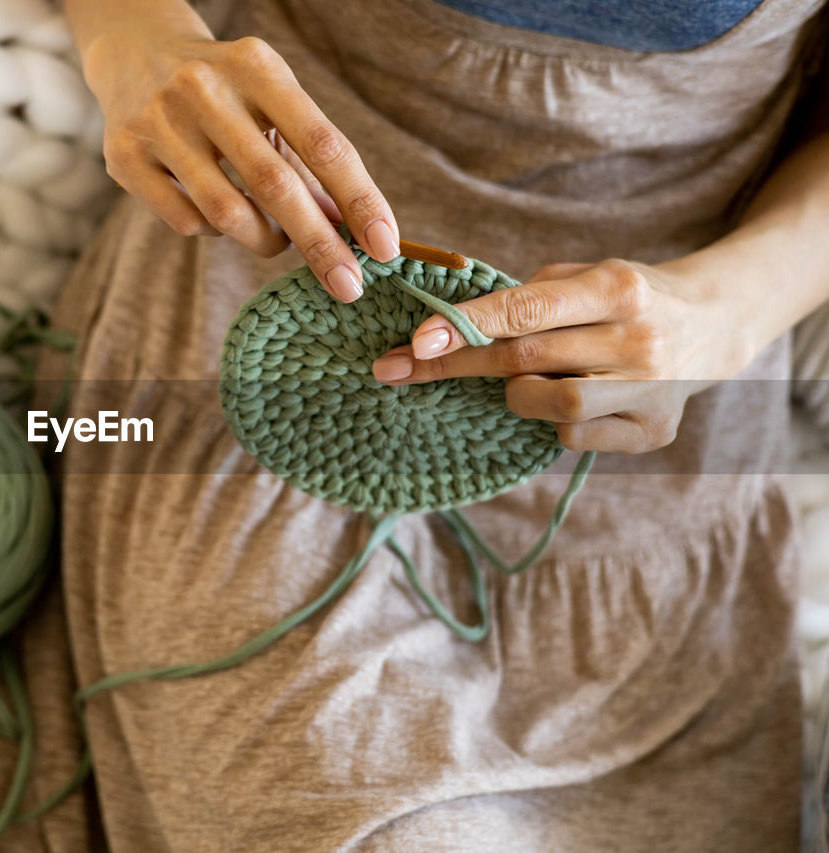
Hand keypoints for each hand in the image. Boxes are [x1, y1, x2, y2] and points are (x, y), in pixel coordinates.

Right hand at [81, 28, 399, 301]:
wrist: (136, 52)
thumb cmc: (226, 89)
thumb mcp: (272, 100)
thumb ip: (309, 159)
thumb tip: (353, 229)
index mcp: (256, 66)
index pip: (322, 142)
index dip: (359, 199)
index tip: (385, 246)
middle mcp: (203, 88)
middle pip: (275, 185)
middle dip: (319, 244)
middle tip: (348, 285)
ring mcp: (157, 122)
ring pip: (227, 214)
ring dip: (266, 241)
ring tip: (279, 241)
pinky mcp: (123, 156)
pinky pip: (186, 222)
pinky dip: (215, 232)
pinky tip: (219, 214)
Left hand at [370, 259, 752, 452]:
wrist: (714, 323)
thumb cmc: (626, 297)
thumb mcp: (585, 276)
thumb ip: (527, 297)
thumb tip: (449, 325)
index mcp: (618, 288)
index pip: (526, 310)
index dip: (466, 326)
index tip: (415, 341)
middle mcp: (637, 339)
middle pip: (524, 359)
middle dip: (455, 365)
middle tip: (400, 368)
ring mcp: (651, 390)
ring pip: (549, 406)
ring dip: (516, 395)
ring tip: (527, 379)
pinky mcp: (655, 432)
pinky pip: (574, 438)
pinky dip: (553, 422)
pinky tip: (565, 401)